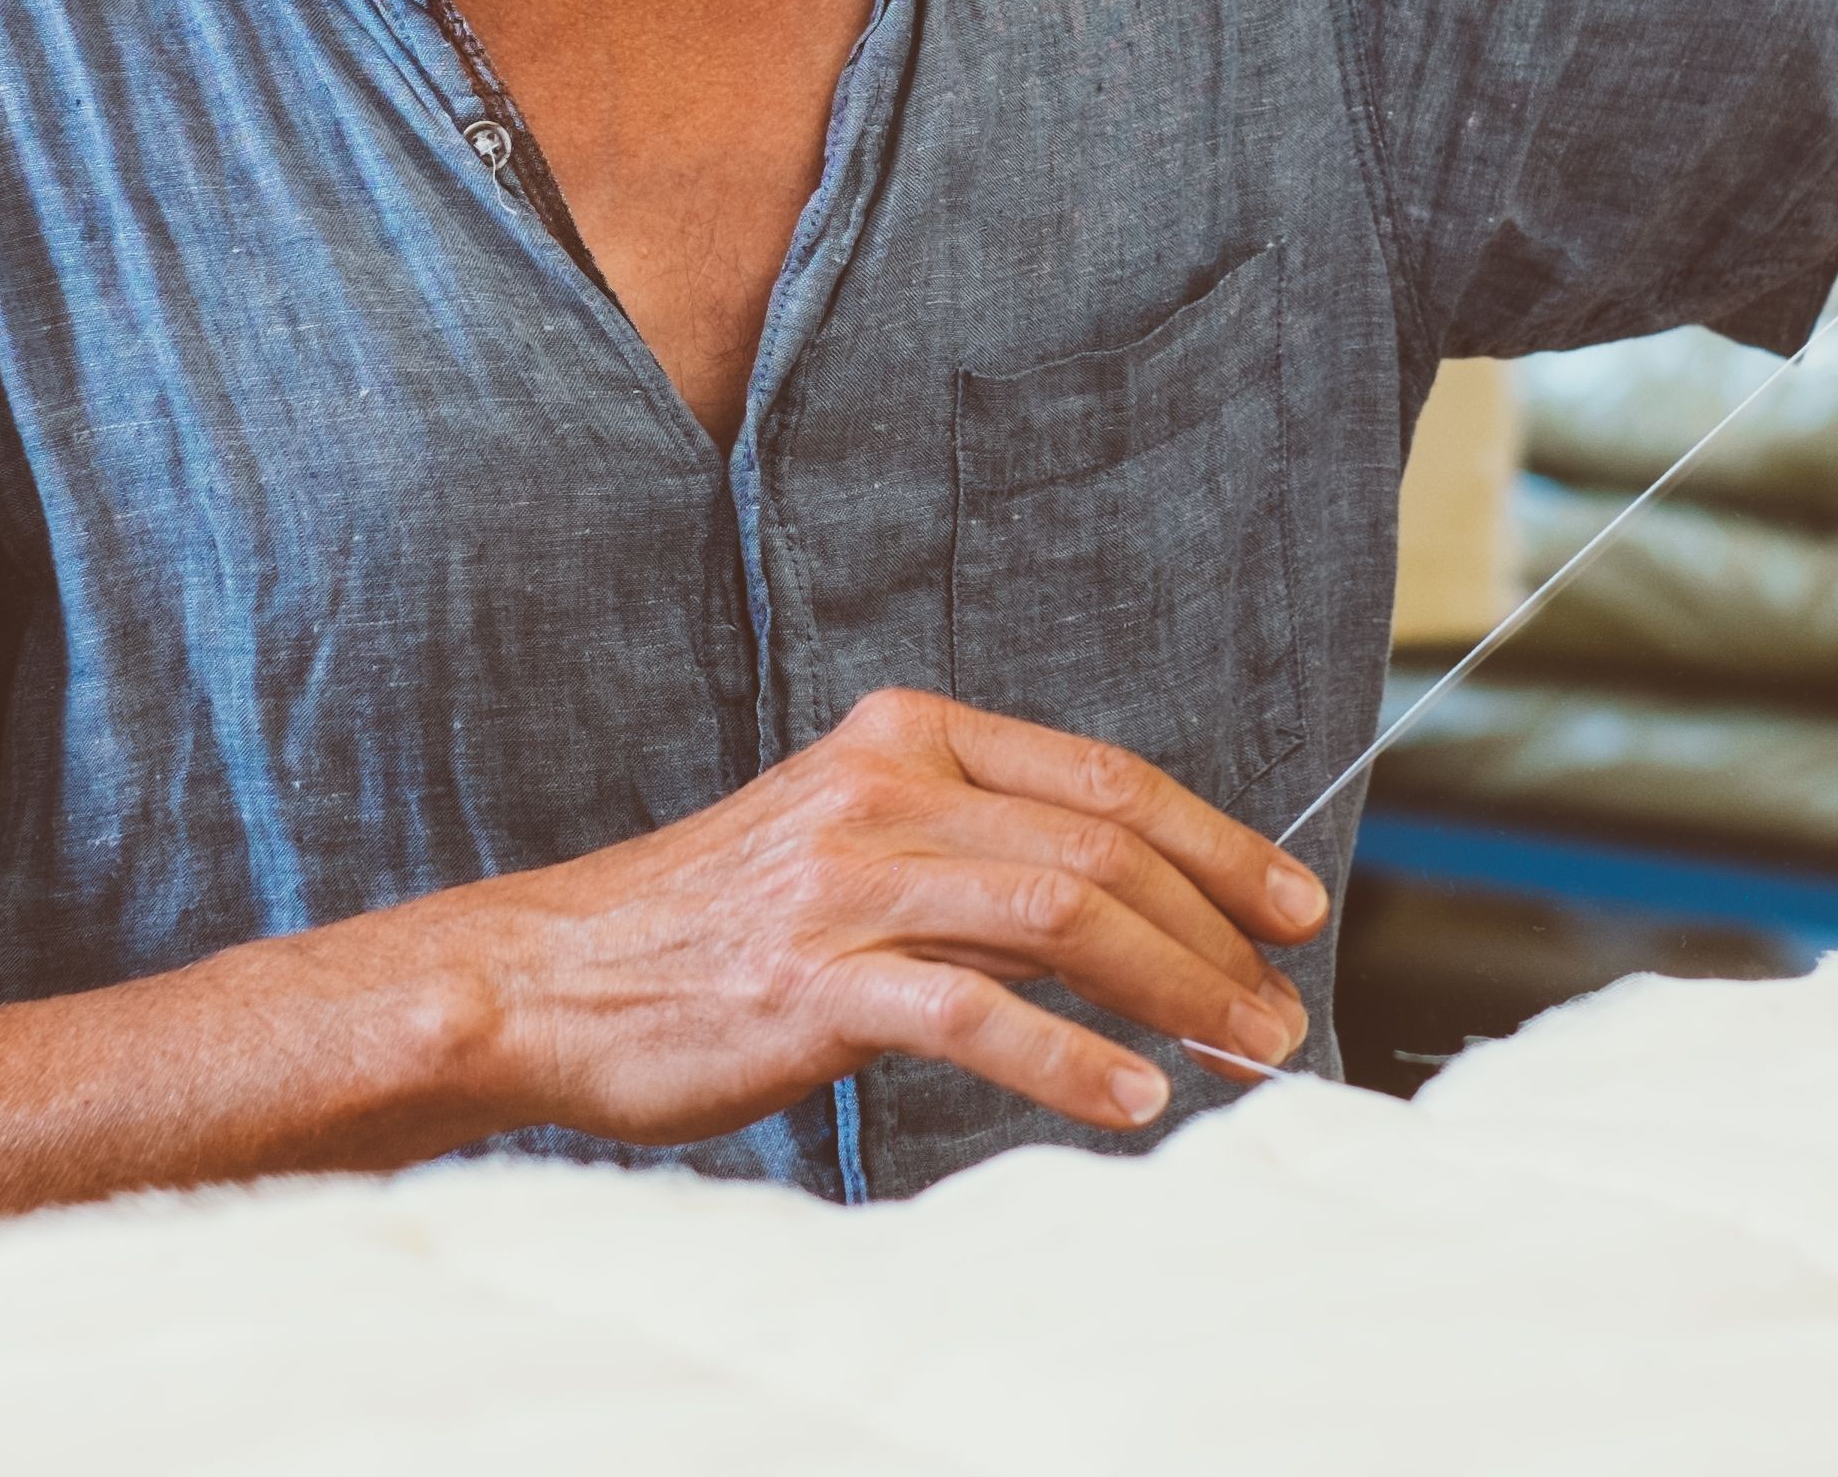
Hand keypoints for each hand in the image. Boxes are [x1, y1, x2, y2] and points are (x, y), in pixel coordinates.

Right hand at [429, 688, 1328, 1146]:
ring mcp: (848, 881)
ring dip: (1177, 991)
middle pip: (1102, 847)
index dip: (1215, 843)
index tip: (1292, 906)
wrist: (546, 977)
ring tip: (1244, 1053)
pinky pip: (975, 1013)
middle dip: (1217, 931)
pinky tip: (1135, 1100)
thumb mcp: (851, 845)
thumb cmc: (712, 927)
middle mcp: (885, 788)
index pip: (1102, 778)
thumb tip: (1128, 916)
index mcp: (906, 737)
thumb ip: (973, 859)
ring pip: (1062, 917)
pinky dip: (1074, 1059)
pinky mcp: (814, 979)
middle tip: (1281, 1010)